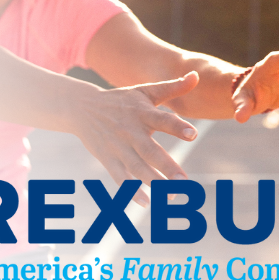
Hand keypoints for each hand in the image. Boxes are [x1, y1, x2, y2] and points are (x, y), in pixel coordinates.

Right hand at [66, 71, 201, 192]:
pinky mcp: (107, 159)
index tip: (194, 134)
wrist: (81, 107)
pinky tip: (147, 204)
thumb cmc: (122, 100)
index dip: (177, 126)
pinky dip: (131, 191)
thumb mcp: (145, 91)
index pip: (163, 120)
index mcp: (143, 113)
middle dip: (168, 167)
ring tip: (172, 197)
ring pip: (137, 168)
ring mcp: (117, 147)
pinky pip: (120, 178)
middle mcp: (130, 131)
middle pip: (151, 151)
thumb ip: (173, 87)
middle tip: (185, 183)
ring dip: (154, 183)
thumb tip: (197, 76)